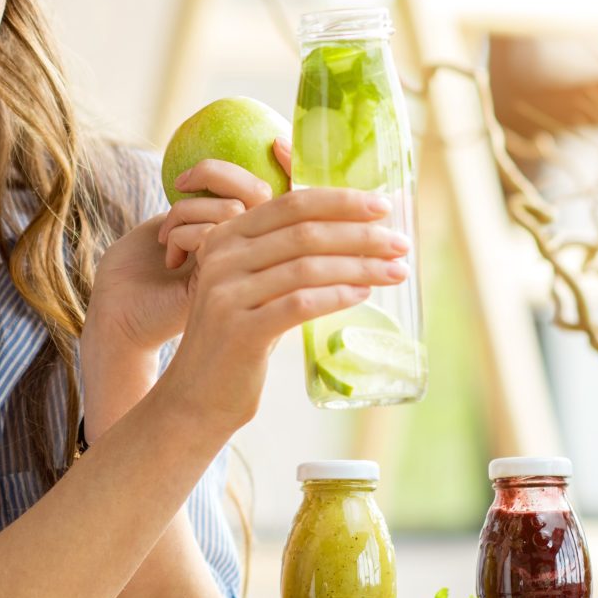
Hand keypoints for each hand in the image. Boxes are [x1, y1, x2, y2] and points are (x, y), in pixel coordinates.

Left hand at [84, 142, 291, 355]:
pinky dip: (184, 232)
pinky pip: (215, 234)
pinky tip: (171, 259)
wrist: (119, 315)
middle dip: (216, 174)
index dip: (292, 165)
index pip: (286, 194)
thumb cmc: (139, 267)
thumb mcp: (174, 223)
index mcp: (245, 237)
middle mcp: (252, 254)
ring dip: (189, 209)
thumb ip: (208, 201)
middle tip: (182, 183)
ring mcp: (241, 272)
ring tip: (167, 237)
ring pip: (235, 209)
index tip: (279, 144)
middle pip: (263, 193)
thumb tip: (240, 165)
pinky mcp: (223, 283)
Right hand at [155, 184, 410, 436]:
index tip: (383, 206)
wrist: (196, 396)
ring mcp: (227, 293)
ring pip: (307, 266)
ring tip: (395, 271)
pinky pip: (300, 303)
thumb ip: (283, 256)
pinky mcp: (240, 330)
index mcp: (226, 237)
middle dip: (361, 234)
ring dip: (360, 266)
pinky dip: (337, 295)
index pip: (290, 204)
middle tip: (401, 243)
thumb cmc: (237, 338)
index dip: (340, 201)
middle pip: (304, 232)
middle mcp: (222, 257)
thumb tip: (354, 233)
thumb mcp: (250, 287)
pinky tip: (363, 294)